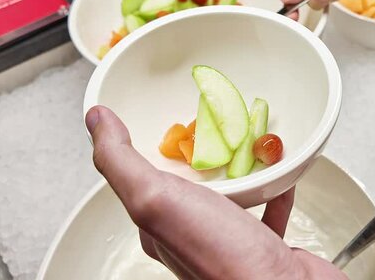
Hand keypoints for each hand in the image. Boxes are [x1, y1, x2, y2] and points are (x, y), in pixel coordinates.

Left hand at [85, 106, 346, 279]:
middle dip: (194, 154)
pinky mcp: (264, 246)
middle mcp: (190, 235)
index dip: (140, 146)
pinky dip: (273, 187)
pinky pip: (266, 210)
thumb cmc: (220, 257)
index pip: (139, 179)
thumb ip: (121, 160)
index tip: (149, 116)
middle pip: (186, 184)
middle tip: (203, 123)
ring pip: (228, 196)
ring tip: (243, 142)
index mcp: (157, 226)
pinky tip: (278, 173)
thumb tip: (95, 122)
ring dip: (236, 168)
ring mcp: (228, 241)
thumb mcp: (154, 199)